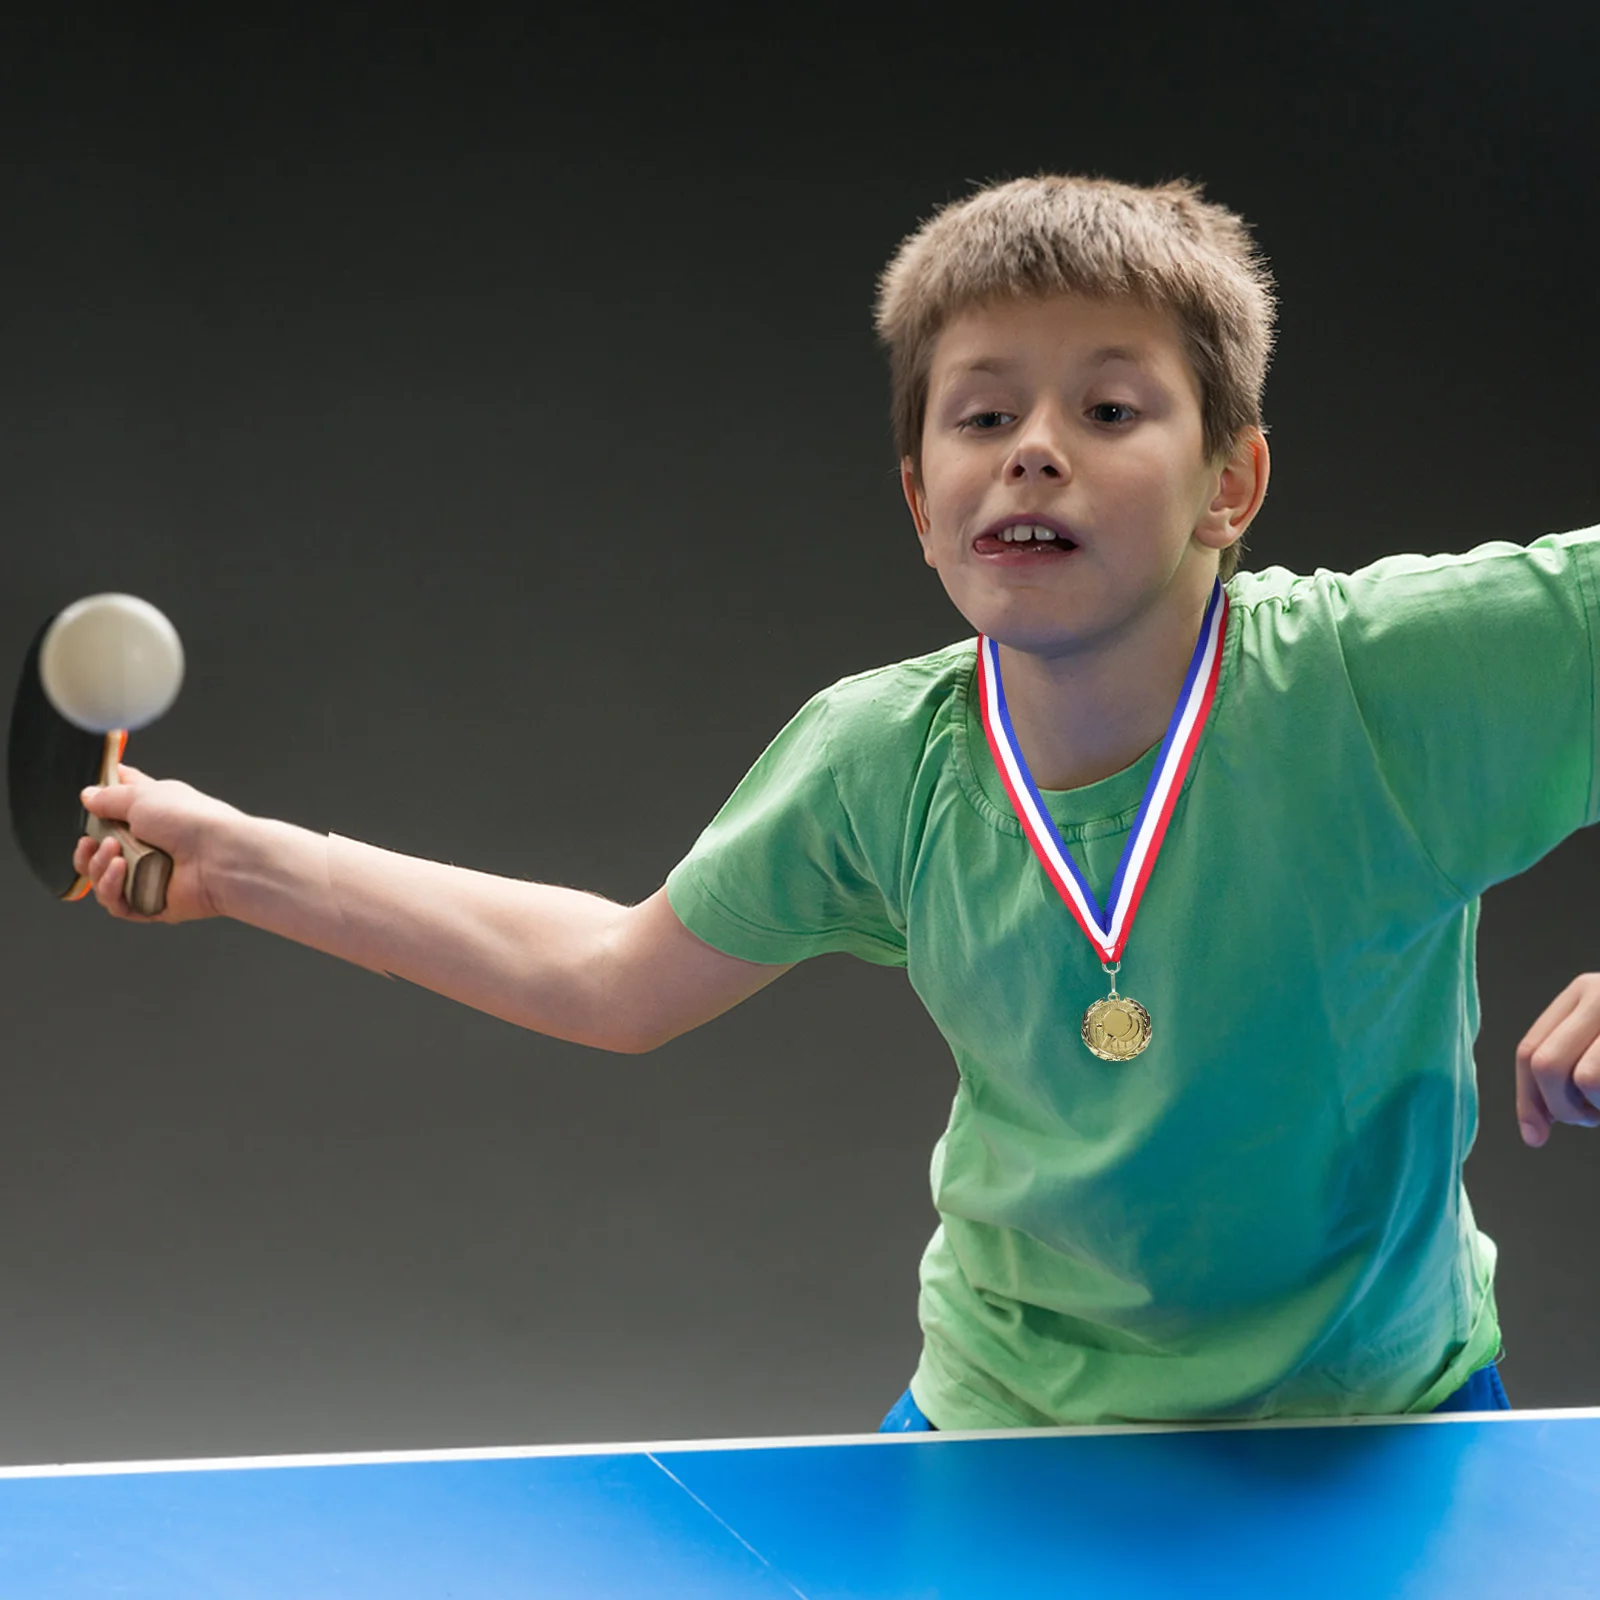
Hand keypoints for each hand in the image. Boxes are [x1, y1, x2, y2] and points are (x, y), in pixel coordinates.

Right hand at [73, 764, 242, 924]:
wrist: (221, 856)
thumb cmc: (192, 821)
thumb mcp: (142, 796)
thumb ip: (110, 797)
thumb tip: (88, 795)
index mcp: (152, 814)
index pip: (120, 806)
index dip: (101, 804)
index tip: (90, 802)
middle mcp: (150, 845)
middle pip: (101, 851)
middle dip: (88, 848)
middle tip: (93, 840)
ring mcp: (150, 875)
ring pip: (102, 879)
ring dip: (98, 867)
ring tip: (112, 853)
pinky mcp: (152, 904)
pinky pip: (118, 903)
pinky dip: (111, 887)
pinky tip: (119, 871)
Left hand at [1515, 973, 1599, 1146]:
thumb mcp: (1599, 1041)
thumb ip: (1565, 1065)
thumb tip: (1532, 1133)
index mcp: (1582, 993)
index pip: (1529, 1049)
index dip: (1527, 1099)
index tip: (1534, 1134)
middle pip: (1546, 1064)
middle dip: (1560, 1107)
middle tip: (1588, 1117)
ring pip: (1586, 1079)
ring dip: (1596, 1110)